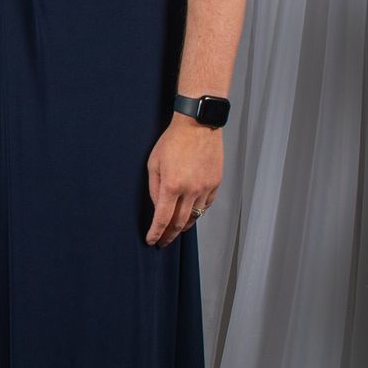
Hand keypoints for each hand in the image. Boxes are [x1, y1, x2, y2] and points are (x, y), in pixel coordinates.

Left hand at [146, 116, 221, 247]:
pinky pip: (206, 205)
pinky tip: (191, 214)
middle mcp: (190, 190)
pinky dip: (197, 212)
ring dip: (183, 226)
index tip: (152, 241)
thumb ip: (155, 189)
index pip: (163, 219)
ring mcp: (205, 188)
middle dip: (169, 236)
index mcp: (172, 185)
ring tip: (175, 231)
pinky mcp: (215, 183)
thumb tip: (158, 207)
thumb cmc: (172, 141)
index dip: (156, 233)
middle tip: (163, 242)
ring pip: (194, 216)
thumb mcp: (153, 164)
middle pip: (179, 223)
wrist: (198, 125)